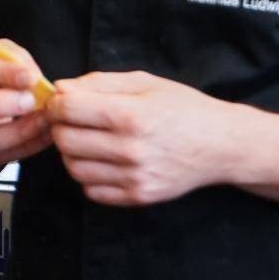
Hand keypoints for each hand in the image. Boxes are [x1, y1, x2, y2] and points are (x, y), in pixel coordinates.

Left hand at [46, 71, 241, 205]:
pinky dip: (90, 175)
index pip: (68, 109)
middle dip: (60, 127)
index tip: (63, 101)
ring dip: (73, 152)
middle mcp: (131, 149)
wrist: (221, 144)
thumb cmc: (184, 107)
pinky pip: (92, 190)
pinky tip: (105, 160)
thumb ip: (100, 83)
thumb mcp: (145, 82)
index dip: (57, 102)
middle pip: (64, 140)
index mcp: (131, 115)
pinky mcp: (138, 197)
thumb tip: (60, 89)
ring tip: (90, 140)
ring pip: (74, 168)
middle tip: (73, 120)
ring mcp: (134, 177)